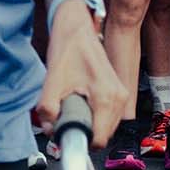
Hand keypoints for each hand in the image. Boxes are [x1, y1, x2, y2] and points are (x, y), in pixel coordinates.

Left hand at [34, 4, 128, 148]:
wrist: (77, 29)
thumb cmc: (68, 49)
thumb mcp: (52, 80)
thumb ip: (47, 108)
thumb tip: (50, 129)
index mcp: (106, 97)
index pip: (99, 139)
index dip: (79, 140)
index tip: (64, 133)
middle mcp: (119, 97)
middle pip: (103, 136)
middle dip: (82, 132)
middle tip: (64, 118)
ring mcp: (121, 95)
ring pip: (106, 128)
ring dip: (88, 125)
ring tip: (72, 108)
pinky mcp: (119, 92)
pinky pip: (108, 117)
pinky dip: (94, 117)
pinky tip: (81, 104)